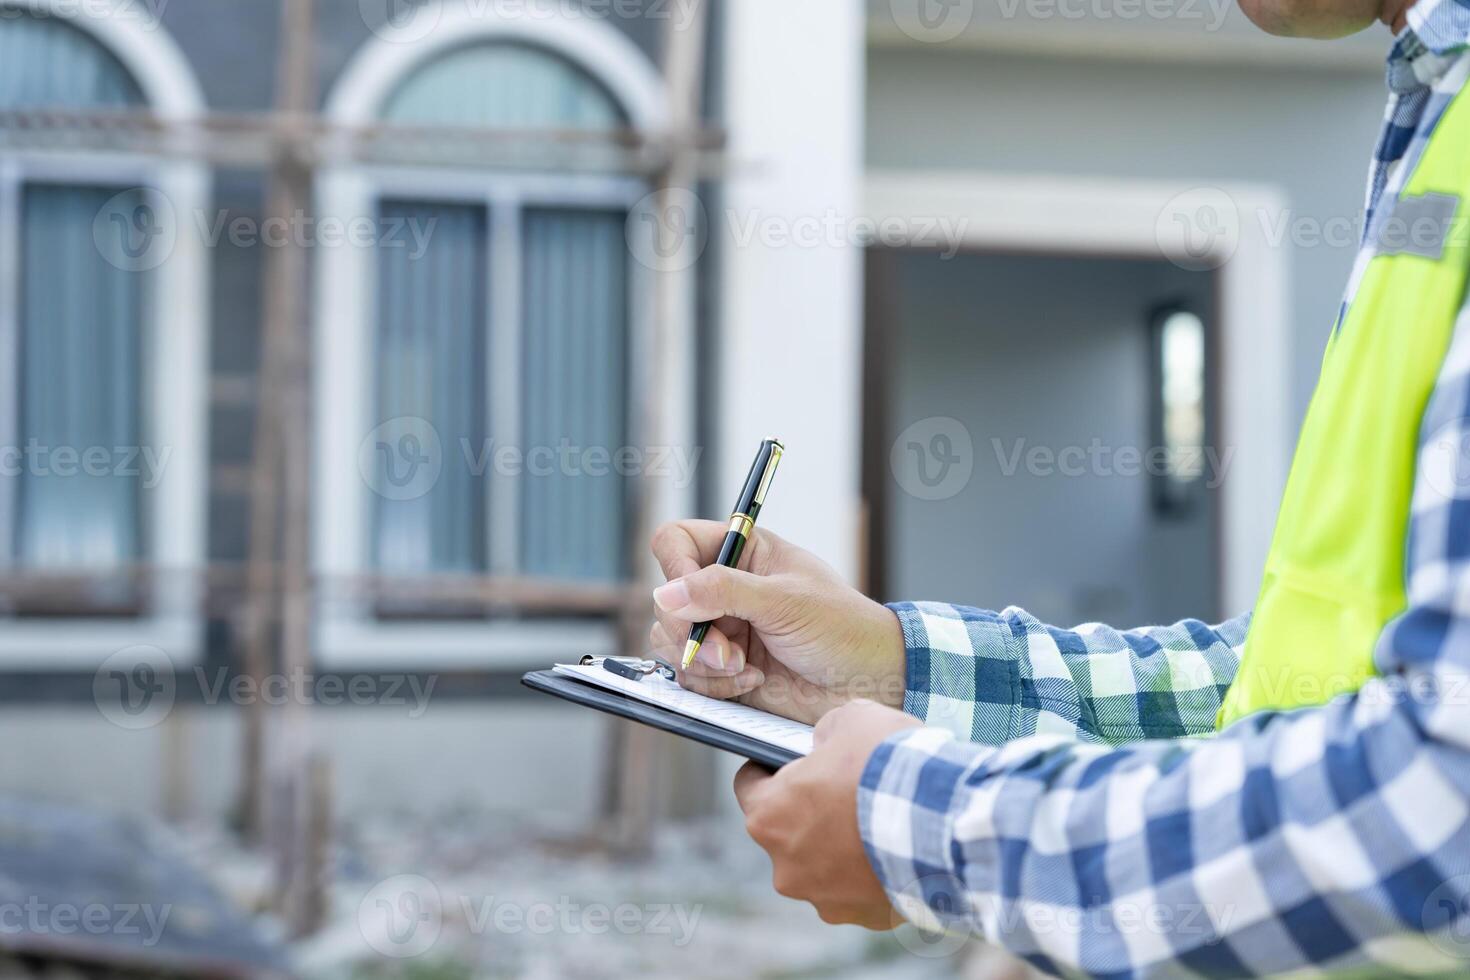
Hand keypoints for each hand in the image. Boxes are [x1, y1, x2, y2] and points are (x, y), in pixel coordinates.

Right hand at [649, 520, 904, 723]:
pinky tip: (752, 682)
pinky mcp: (722, 671)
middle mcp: (725, 590)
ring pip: (670, 643)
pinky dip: (714, 685)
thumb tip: (666, 593)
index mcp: (743, 553)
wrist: (867, 683)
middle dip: (691, 632)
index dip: (673, 567)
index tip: (686, 599)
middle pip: (667, 601)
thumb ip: (723, 591)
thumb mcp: (784, 601)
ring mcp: (722, 631)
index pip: (677, 543)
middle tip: (726, 652)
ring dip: (702, 663)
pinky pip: (689, 678)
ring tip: (743, 668)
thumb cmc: (842, 628)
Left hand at [733, 700, 920, 927]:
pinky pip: (859, 891)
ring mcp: (822, 897)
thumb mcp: (853, 719)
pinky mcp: (860, 917)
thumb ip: (827, 732)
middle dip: (812, 811)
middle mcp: (785, 865)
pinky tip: (897, 850)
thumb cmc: (888, 765)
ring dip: (841, 849)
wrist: (944, 821)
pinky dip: (872, 873)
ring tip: (879, 823)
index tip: (792, 764)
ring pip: (823, 866)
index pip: (749, 786)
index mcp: (768, 814)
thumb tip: (827, 744)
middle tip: (848, 791)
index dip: (770, 769)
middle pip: (788, 830)